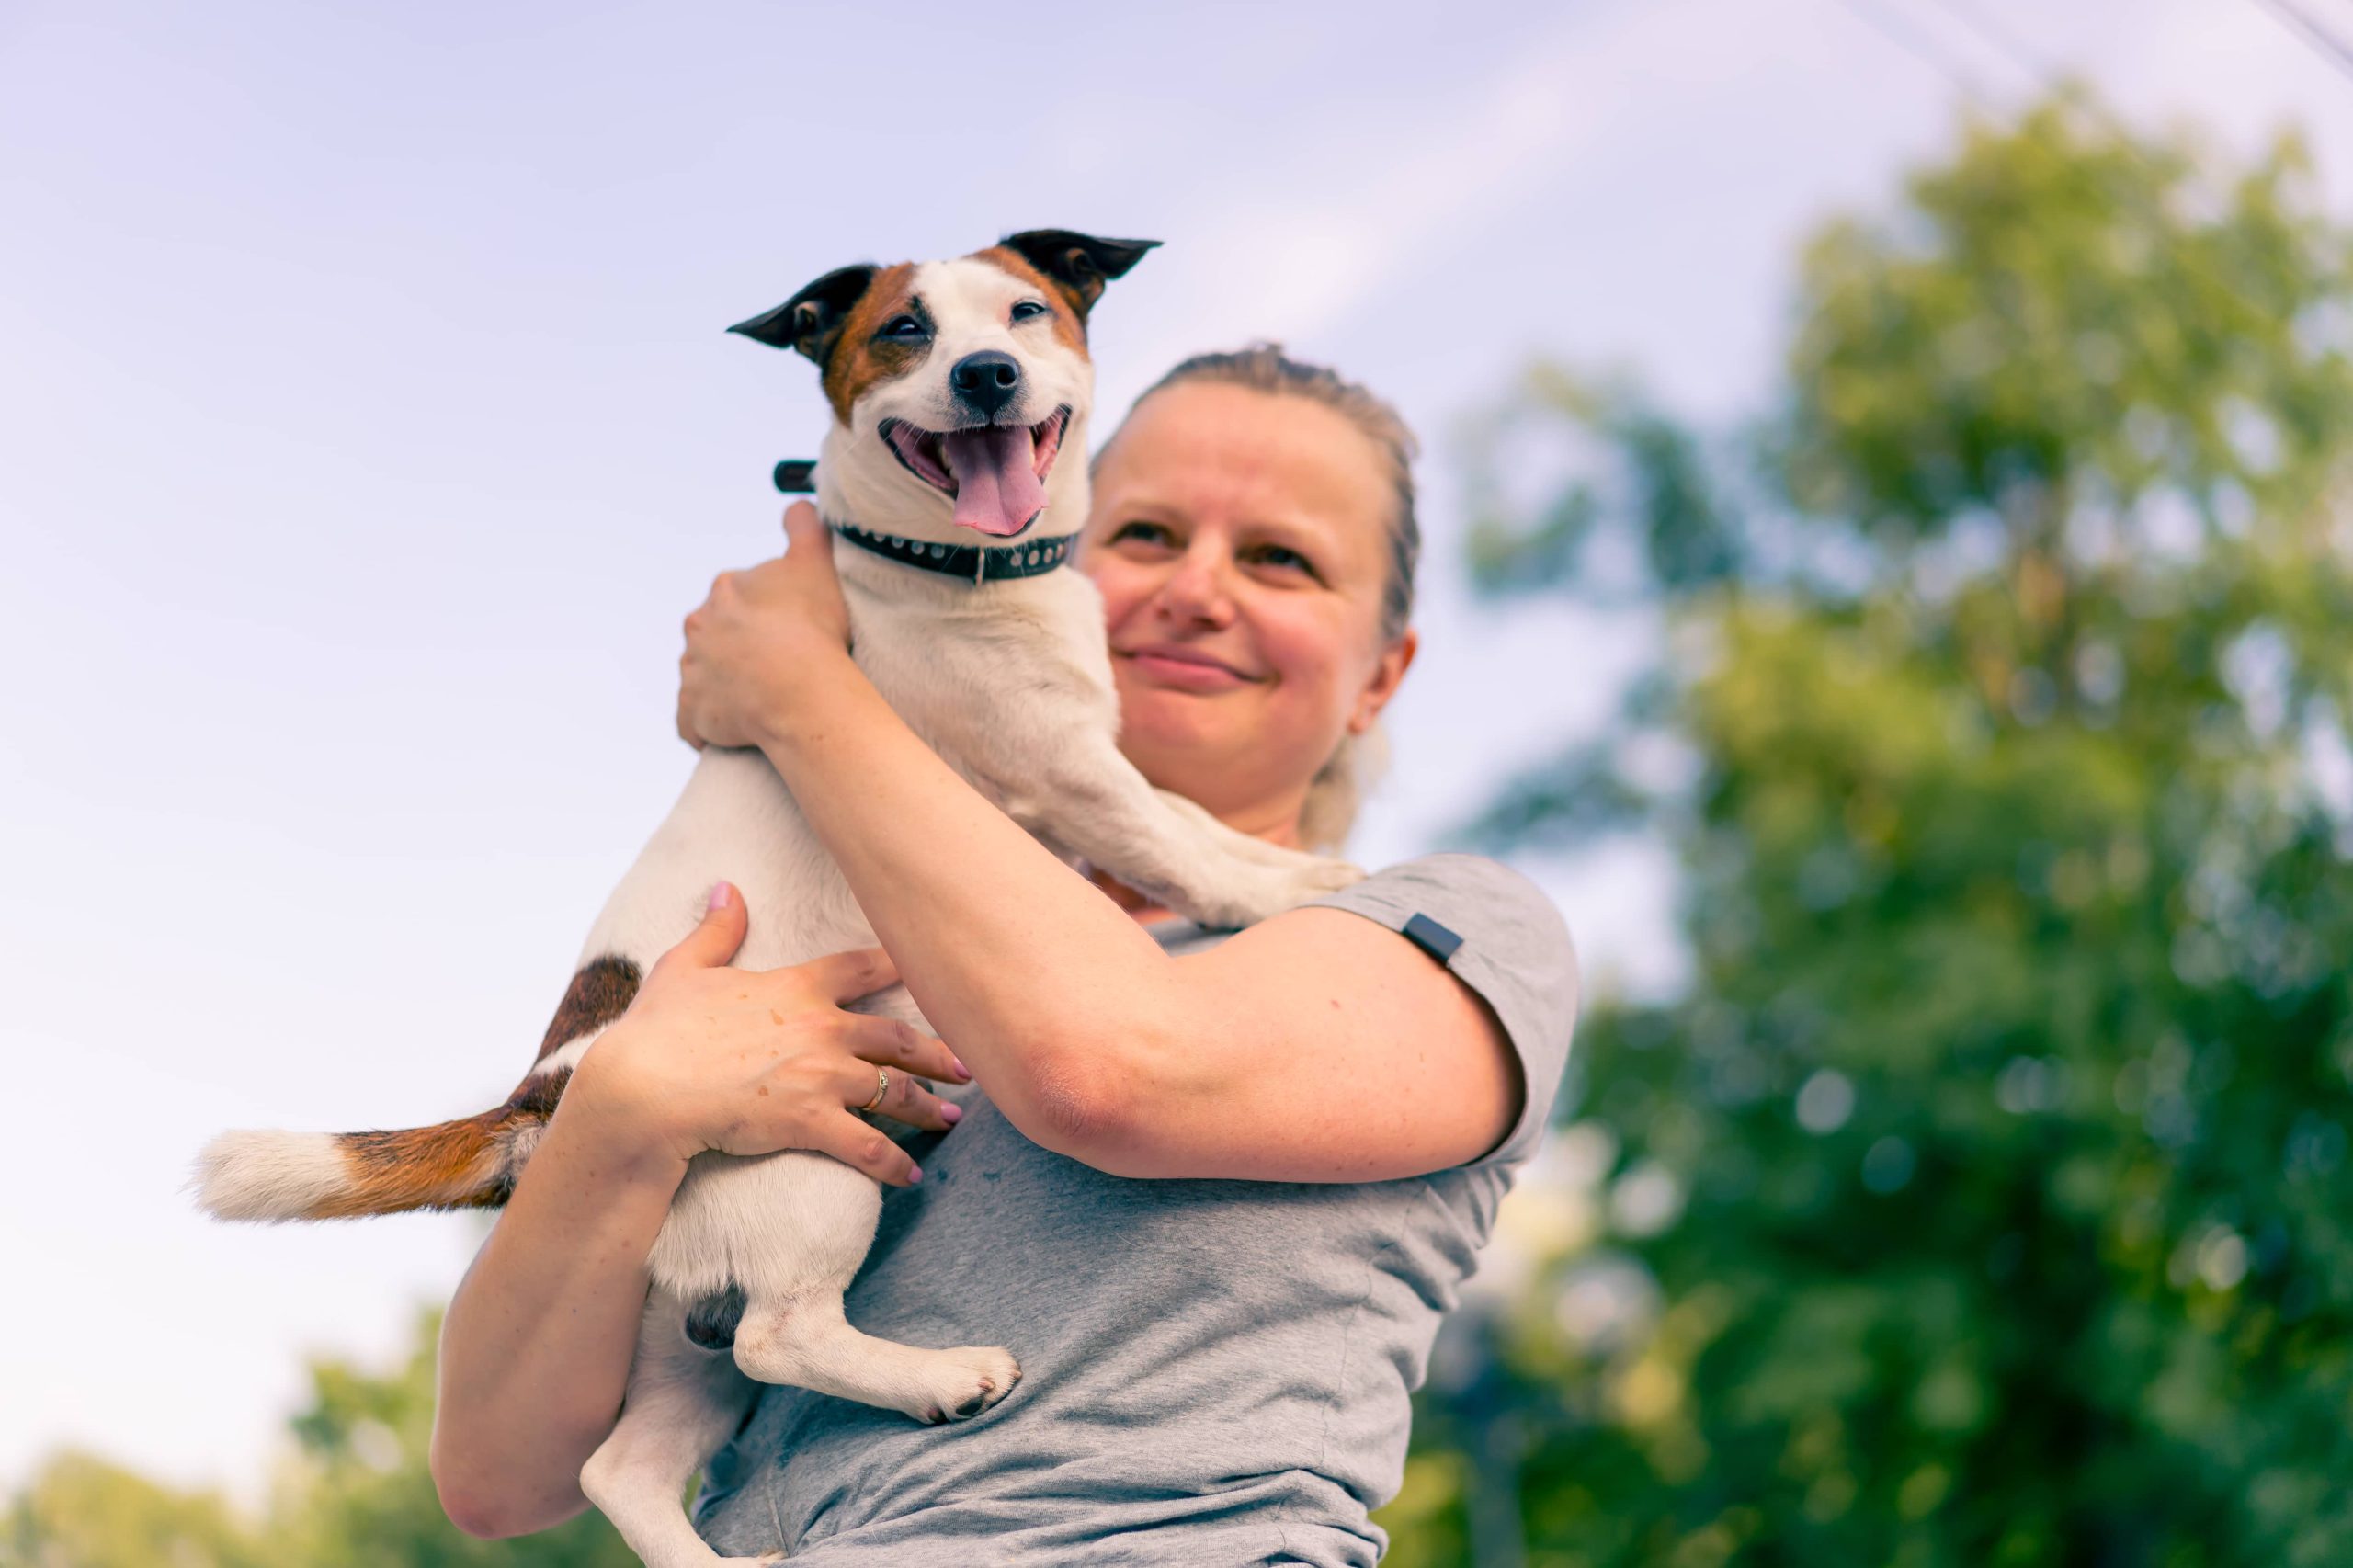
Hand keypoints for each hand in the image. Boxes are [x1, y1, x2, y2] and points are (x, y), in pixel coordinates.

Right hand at [570, 881, 968, 1185]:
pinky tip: (913, 1176)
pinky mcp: (812, 1121)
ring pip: (895, 1090)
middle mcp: (822, 1027)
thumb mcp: (683, 967)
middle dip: (937, 1051)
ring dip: (929, 1106)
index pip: (864, 967)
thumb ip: (717, 929)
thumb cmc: (658, 1030)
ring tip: (952, 1119)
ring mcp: (822, 1076)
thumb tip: (726, 887)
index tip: (936, 971)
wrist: (644, 1089)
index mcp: (797, 987)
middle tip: (967, 1064)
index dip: (903, 966)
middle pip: (898, 1036)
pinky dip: (895, 1163)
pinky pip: (869, 1145)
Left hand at [677, 501, 852, 750]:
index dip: (766, 614)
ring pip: (705, 678)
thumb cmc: (810, 624)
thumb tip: (798, 504)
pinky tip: (728, 733)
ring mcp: (693, 672)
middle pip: (716, 637)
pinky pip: (693, 723)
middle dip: (738, 649)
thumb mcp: (814, 561)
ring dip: (725, 687)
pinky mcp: (693, 713)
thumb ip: (804, 526)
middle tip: (778, 666)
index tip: (790, 629)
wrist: (797, 686)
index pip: (739, 599)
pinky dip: (705, 728)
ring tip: (762, 702)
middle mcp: (699, 628)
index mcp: (725, 592)